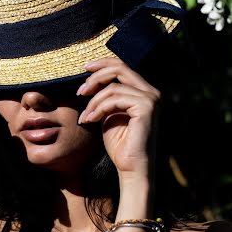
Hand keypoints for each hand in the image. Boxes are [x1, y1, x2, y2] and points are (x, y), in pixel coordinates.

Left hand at [76, 58, 160, 181]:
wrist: (131, 167)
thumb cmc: (119, 143)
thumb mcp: (109, 113)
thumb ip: (106, 95)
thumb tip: (91, 78)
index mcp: (144, 91)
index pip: (123, 67)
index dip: (102, 64)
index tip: (84, 68)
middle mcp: (151, 92)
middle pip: (119, 68)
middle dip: (95, 77)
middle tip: (79, 91)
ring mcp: (151, 99)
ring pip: (112, 87)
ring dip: (93, 102)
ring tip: (85, 117)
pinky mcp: (147, 107)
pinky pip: (114, 99)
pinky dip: (98, 108)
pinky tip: (91, 119)